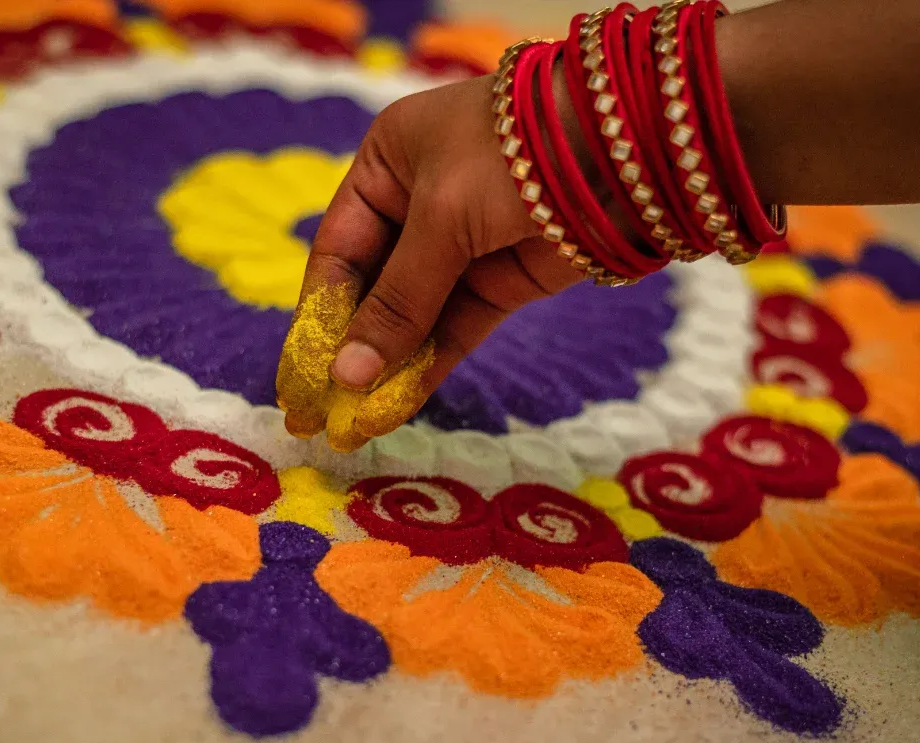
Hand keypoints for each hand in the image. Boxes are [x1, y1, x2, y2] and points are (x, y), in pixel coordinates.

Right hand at [274, 75, 582, 451]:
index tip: (299, 374)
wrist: (620, 144)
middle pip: (371, 289)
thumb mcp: (440, 219)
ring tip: (356, 421)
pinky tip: (398, 404)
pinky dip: (428, 366)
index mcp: (387, 163)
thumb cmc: (509, 154)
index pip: (337, 250)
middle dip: (349, 350)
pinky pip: (453, 330)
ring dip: (387, 367)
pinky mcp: (502, 281)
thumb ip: (396, 301)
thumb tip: (347, 377)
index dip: (317, 315)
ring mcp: (462, 246)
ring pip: (413, 317)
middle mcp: (417, 204)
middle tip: (320, 411)